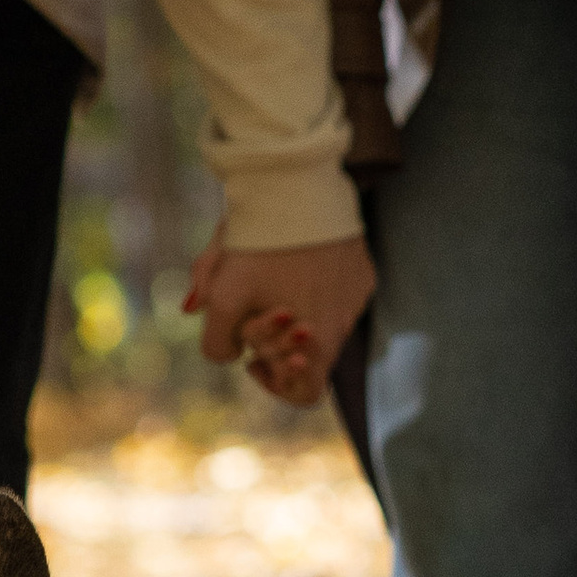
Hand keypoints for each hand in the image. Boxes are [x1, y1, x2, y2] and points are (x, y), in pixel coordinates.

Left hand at [183, 235, 375, 408]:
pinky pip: (339, 292)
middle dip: (280, 348)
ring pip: (325, 324)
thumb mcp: (222, 289)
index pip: (304, 393)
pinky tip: (295, 259)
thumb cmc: (257, 243)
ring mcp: (355, 298)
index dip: (272, 382)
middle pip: (314, 359)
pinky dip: (316, 287)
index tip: (252, 360)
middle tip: (257, 321)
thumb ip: (215, 334)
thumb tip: (217, 348)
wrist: (297, 182)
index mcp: (316, 344)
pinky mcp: (362, 272)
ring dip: (298, 317)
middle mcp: (342, 326)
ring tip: (272, 282)